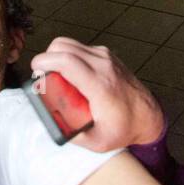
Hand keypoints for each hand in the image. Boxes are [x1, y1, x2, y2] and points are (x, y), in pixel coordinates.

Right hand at [29, 38, 165, 151]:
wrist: (148, 116)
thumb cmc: (124, 128)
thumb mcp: (96, 141)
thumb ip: (71, 135)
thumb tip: (49, 125)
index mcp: (100, 85)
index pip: (67, 61)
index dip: (44, 62)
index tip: (35, 72)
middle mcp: (103, 66)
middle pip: (63, 46)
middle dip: (46, 58)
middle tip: (43, 77)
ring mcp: (106, 57)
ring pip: (69, 43)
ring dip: (56, 56)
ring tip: (55, 76)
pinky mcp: (106, 54)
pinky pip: (78, 47)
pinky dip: (68, 56)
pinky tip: (70, 74)